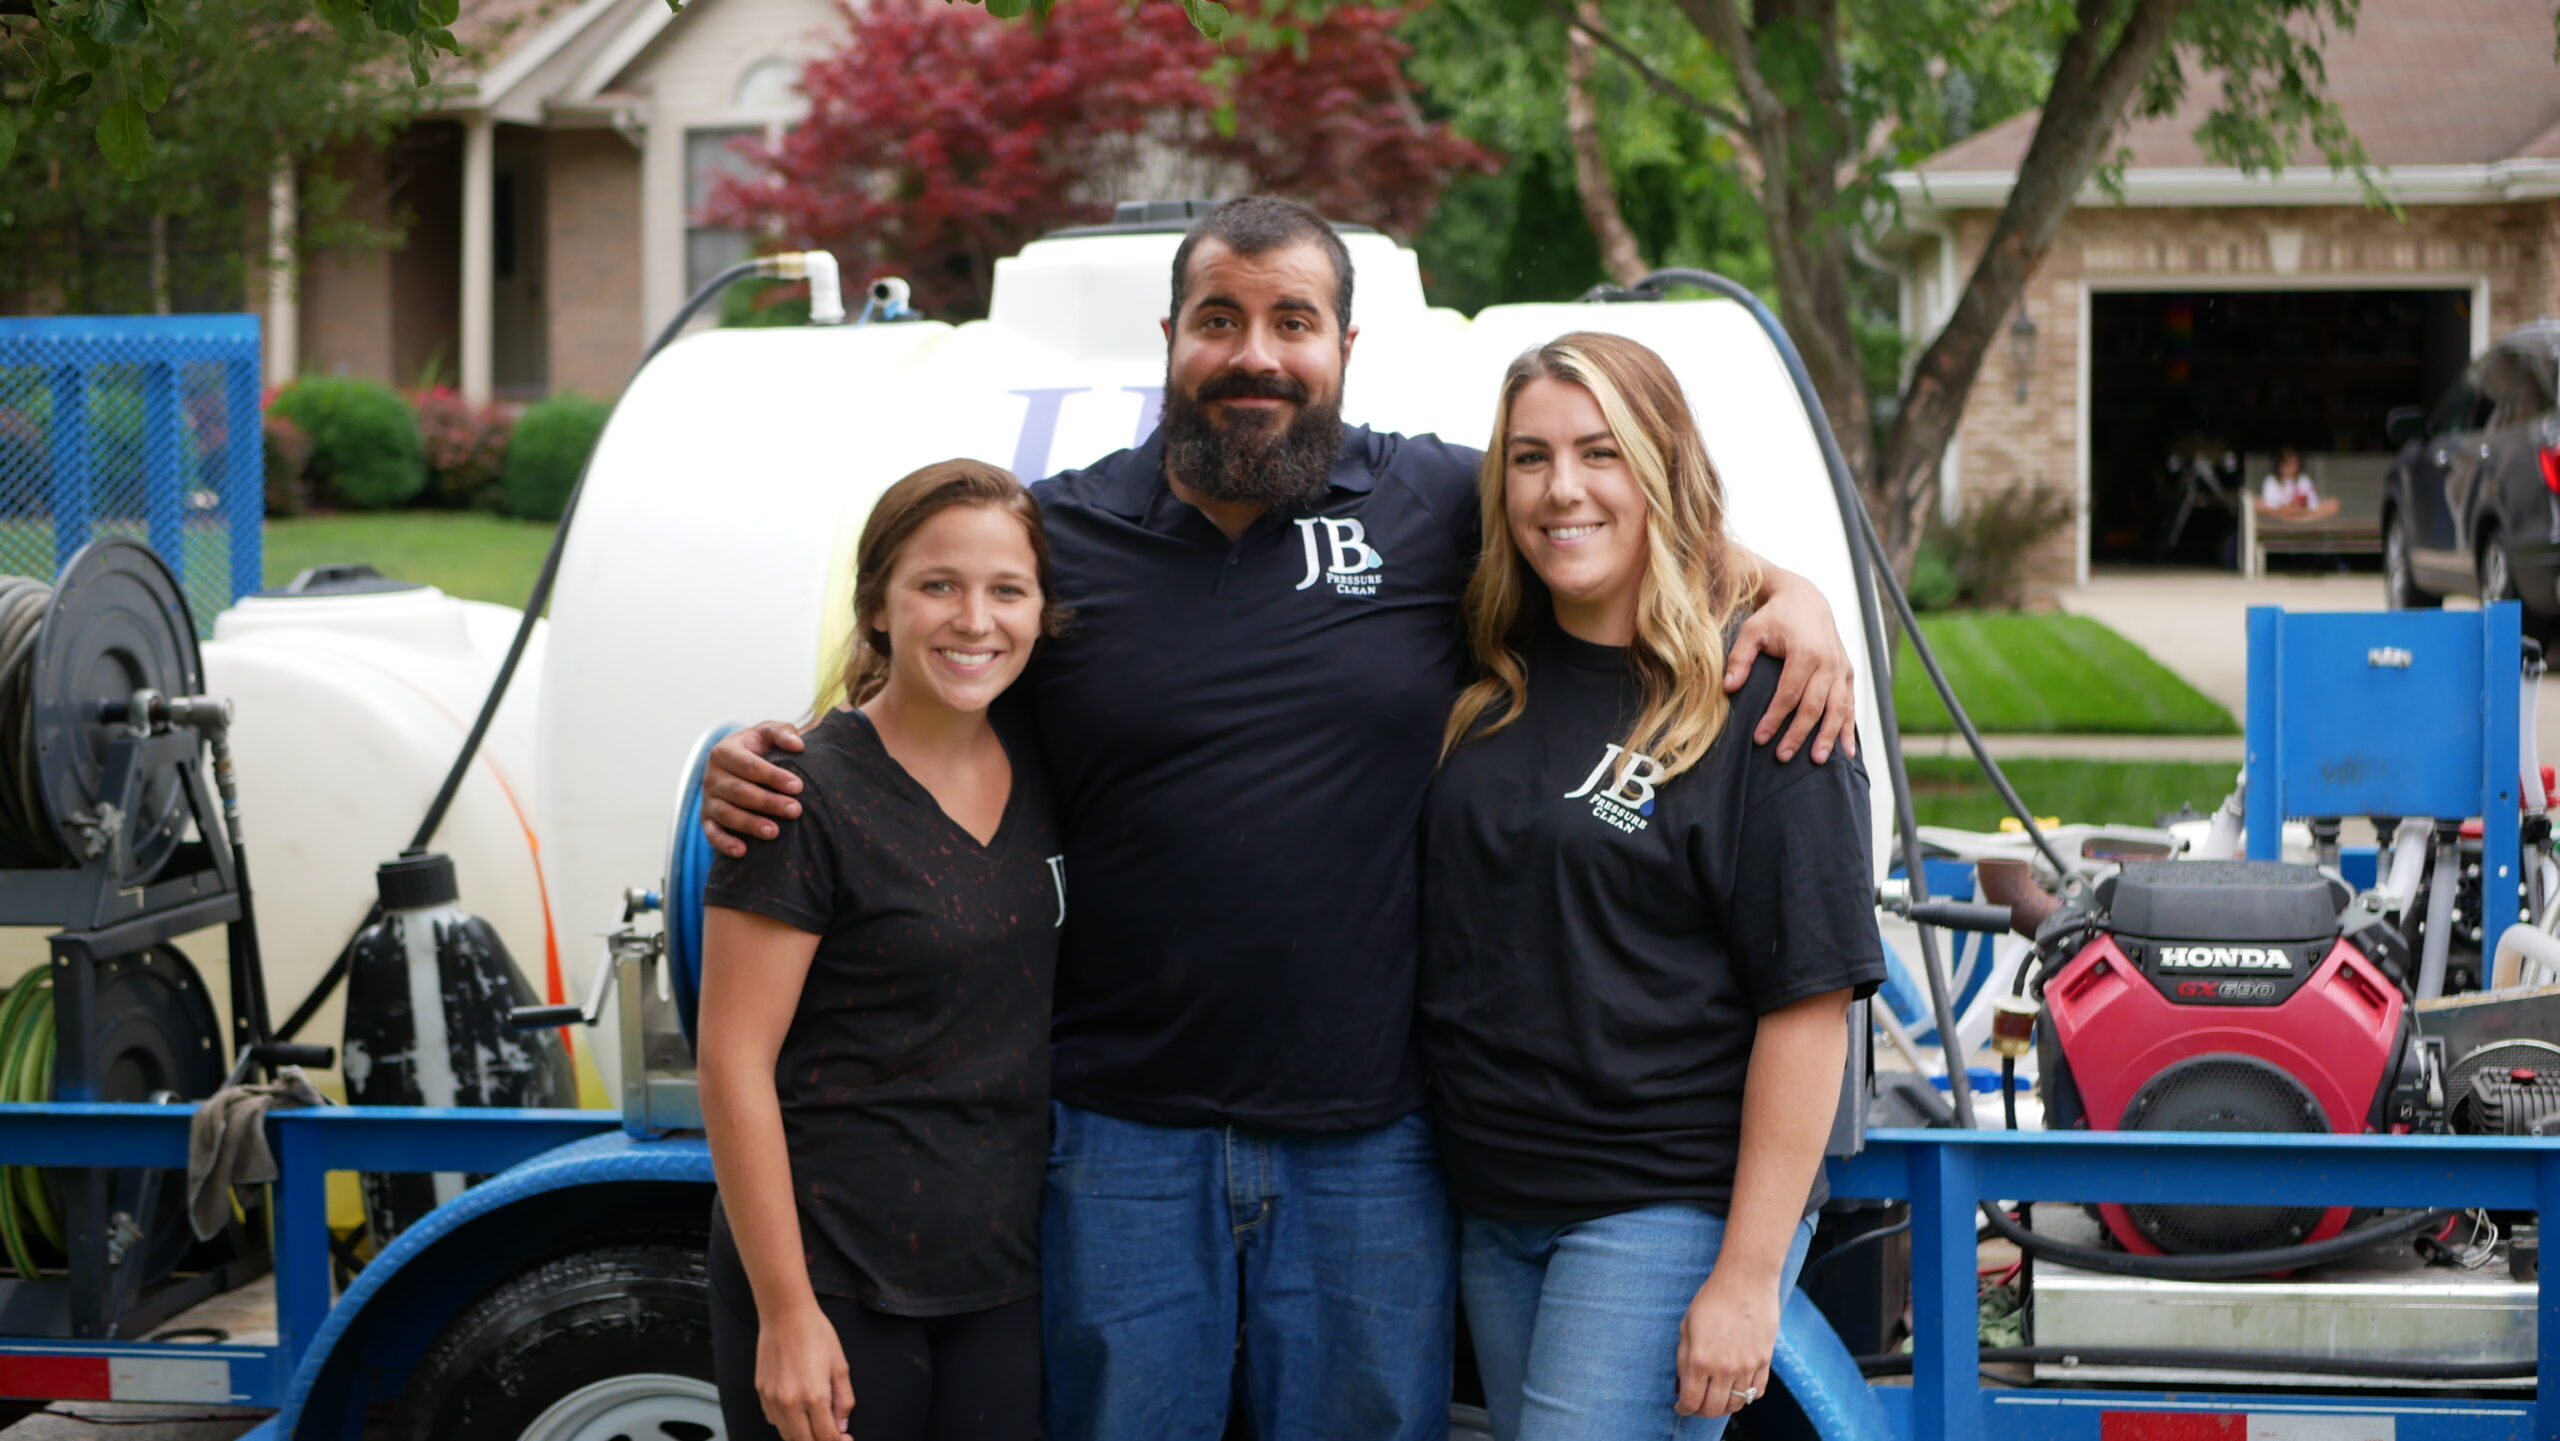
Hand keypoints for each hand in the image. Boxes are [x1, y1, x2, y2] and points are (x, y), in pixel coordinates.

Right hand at [703, 721, 806, 857]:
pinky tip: (743, 851)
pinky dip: (724, 843)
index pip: (749, 766)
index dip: (774, 776)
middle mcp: (712, 776)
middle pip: (739, 792)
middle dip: (768, 802)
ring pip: (727, 814)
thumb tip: (798, 745)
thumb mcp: (768, 733)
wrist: (738, 762)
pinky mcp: (707, 819)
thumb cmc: (759, 747)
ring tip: (775, 832)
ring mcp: (708, 799)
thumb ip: (782, 732)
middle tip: (795, 810)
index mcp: (724, 751)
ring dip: (750, 824)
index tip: (798, 787)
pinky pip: (712, 833)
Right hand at [757, 1299, 852, 1440]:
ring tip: (817, 1427)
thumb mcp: (840, 1366)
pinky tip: (798, 1414)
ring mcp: (773, 1399)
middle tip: (833, 1436)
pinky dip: (787, 1424)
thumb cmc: (816, 1334)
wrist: (786, 1315)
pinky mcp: (761, 1393)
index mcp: (814, 1396)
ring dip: (803, 1437)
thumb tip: (841, 1426)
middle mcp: (791, 1402)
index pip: (826, 1437)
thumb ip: (844, 1400)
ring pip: (787, 1435)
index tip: (846, 1440)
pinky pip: (774, 1420)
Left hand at [1675, 1269, 1780, 1418]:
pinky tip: (1738, 1388)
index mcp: (1700, 1360)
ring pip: (1737, 1403)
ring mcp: (1747, 1366)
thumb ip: (1683, 1358)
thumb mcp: (1686, 1326)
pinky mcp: (1765, 1360)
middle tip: (1698, 1404)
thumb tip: (1682, 1384)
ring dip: (1724, 1405)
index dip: (1684, 1408)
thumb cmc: (1712, 1298)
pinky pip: (1757, 1392)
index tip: (1681, 1406)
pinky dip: (1747, 1396)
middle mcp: (1725, 1368)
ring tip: (1717, 1397)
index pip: (1691, 1401)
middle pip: (1714, 1409)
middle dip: (1702, 1411)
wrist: (1745, 1279)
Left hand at [1727, 573, 1856, 764]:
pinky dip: (1849, 728)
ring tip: (1817, 760)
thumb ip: (1740, 658)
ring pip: (1838, 709)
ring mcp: (1841, 668)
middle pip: (1814, 706)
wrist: (1805, 598)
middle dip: (1798, 734)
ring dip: (1828, 737)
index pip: (1789, 694)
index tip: (1759, 739)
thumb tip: (1729, 687)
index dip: (1774, 719)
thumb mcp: (1752, 630)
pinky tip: (1847, 751)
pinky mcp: (1848, 673)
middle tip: (1782, 757)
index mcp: (1805, 652)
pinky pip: (1851, 704)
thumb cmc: (1775, 616)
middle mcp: (1828, 662)